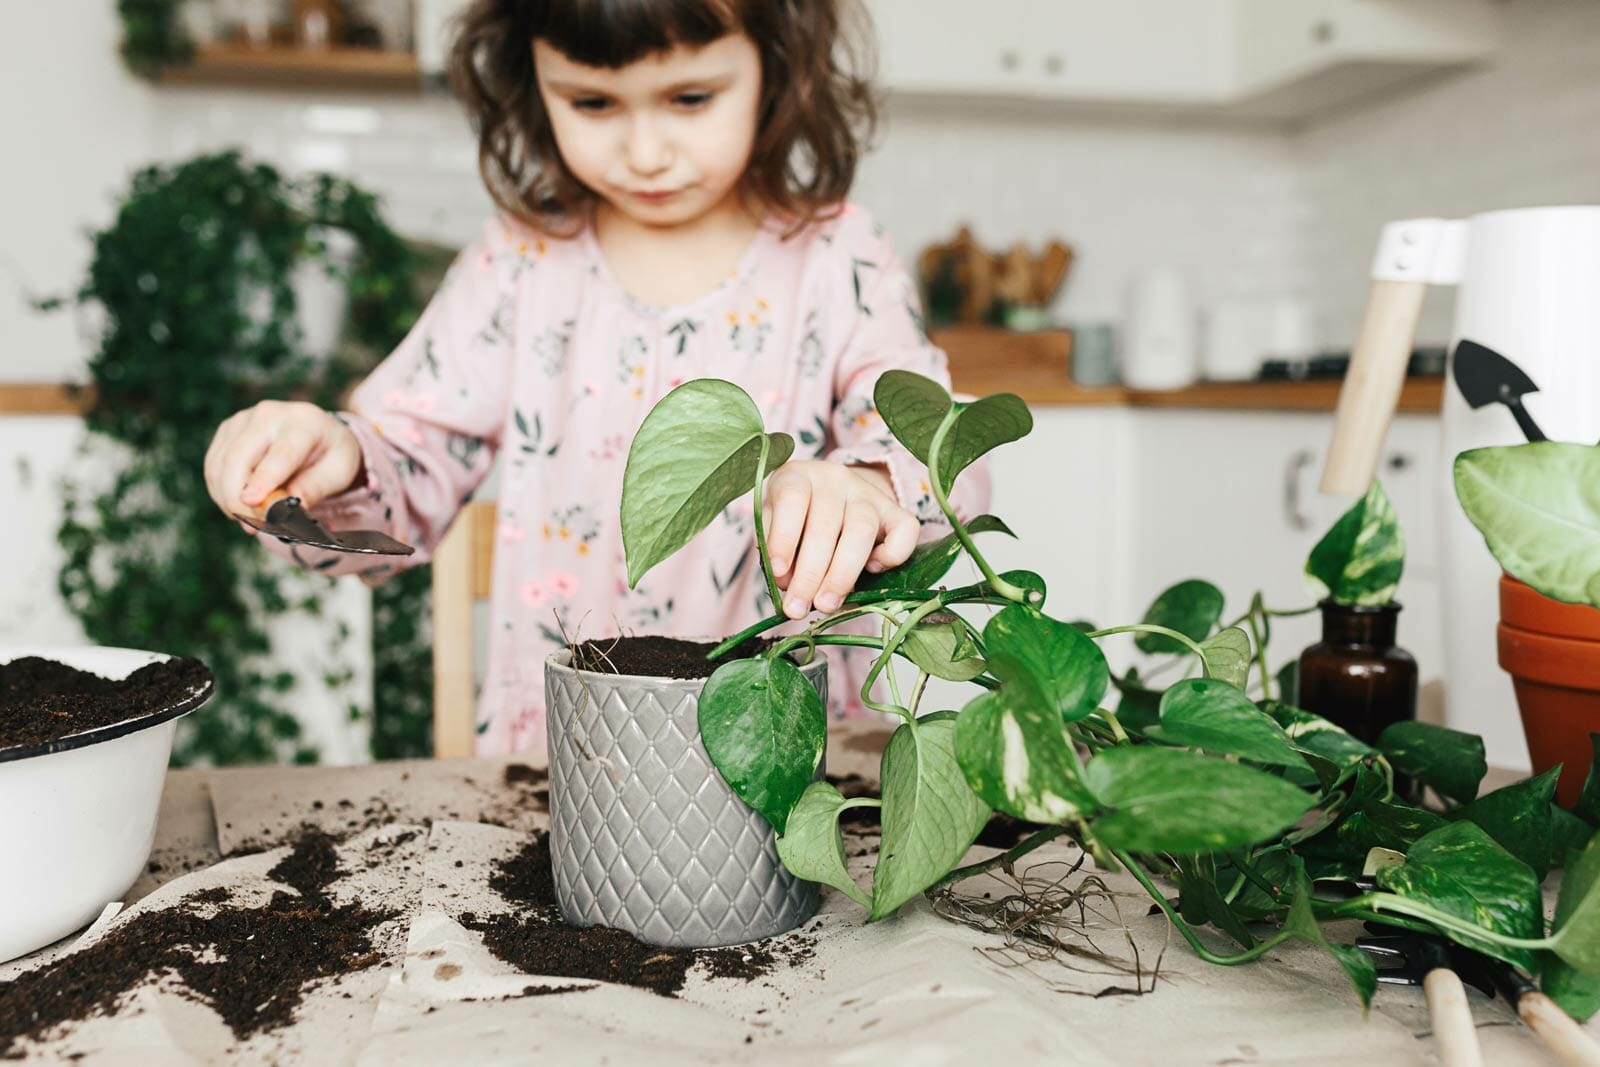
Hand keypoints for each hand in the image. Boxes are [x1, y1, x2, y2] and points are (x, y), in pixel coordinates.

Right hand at [203, 400, 362, 532]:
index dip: (264, 479)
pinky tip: (239, 505)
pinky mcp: (227, 430)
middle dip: (238, 498)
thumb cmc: (330, 455)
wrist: (319, 434)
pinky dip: (220, 491)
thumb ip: (314, 489)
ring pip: (220, 464)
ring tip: (249, 519)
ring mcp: (243, 420)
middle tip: (252, 526)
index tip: (251, 501)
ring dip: (228, 498)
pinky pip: (213, 466)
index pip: (281, 453)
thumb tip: (287, 510)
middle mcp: (269, 414)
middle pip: (239, 458)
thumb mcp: (338, 473)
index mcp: (304, 422)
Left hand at [762, 461, 918, 619]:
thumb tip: (789, 584)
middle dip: (810, 573)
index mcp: (799, 477)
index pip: (792, 499)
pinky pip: (906, 530)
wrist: (829, 499)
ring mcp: (867, 492)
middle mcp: (835, 479)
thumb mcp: (773, 528)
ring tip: (826, 605)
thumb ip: (776, 553)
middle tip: (797, 609)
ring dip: (842, 574)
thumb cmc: (794, 520)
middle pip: (827, 524)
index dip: (784, 537)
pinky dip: (892, 554)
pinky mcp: (895, 510)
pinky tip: (873, 570)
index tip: (778, 573)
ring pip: (862, 529)